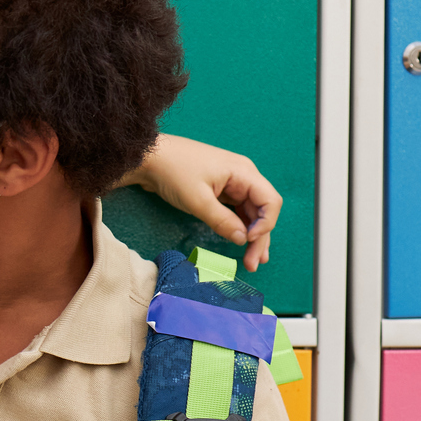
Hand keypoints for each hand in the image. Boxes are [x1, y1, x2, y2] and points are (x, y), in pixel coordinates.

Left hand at [125, 134, 280, 271]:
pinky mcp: (221, 191)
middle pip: (263, 210)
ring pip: (251, 213)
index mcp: (243, 172)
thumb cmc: (173, 171)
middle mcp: (243, 177)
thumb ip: (222, 221)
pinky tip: (241, 243)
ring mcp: (232, 184)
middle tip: (253, 263)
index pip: (270, 201)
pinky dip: (240, 228)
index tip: (248, 240)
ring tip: (252, 261)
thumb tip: (243, 239)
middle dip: (260, 237)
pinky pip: (237, 211)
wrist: (149, 158)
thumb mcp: (198, 200)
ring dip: (252, 236)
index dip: (266, 223)